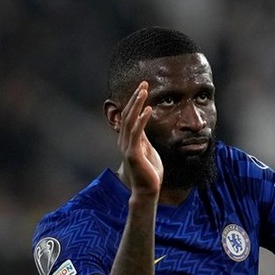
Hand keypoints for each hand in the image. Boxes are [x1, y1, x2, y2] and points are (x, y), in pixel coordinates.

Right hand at [118, 81, 162, 195]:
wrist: (147, 191)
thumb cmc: (150, 172)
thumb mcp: (148, 150)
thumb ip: (144, 138)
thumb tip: (144, 125)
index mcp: (128, 140)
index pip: (130, 116)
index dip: (135, 101)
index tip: (143, 88)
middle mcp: (124, 141)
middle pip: (128, 114)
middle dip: (136, 98)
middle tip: (144, 83)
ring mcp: (128, 147)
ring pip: (131, 120)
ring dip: (137, 104)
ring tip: (145, 91)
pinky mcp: (133, 153)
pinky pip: (137, 133)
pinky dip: (142, 120)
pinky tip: (148, 110)